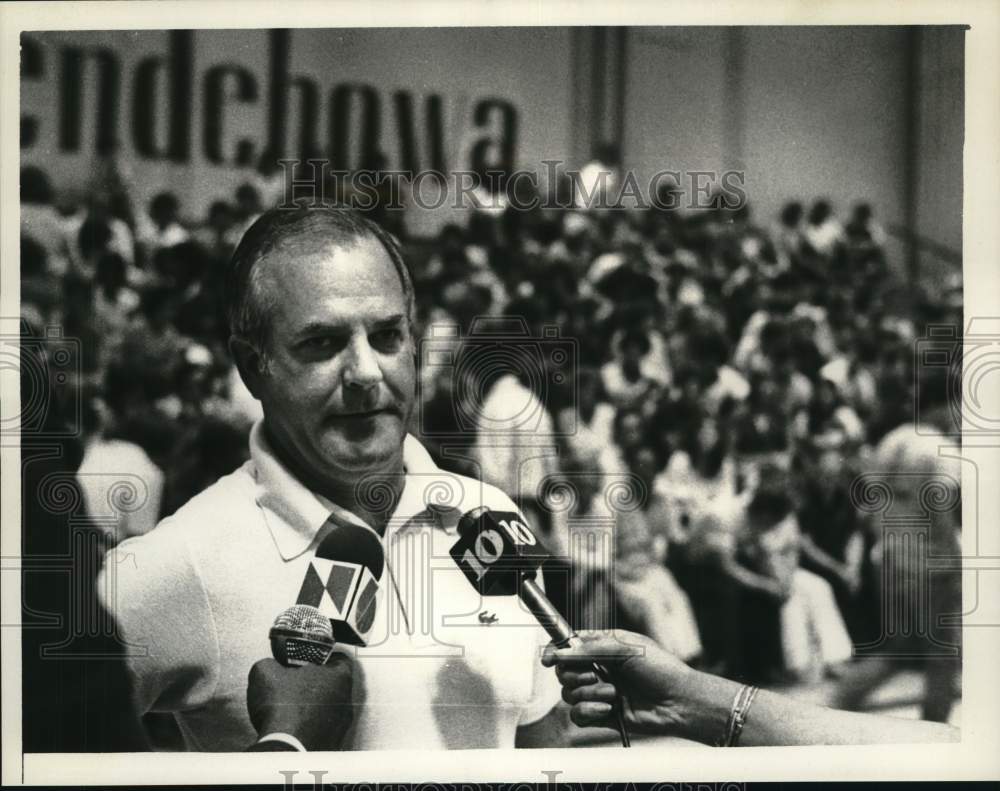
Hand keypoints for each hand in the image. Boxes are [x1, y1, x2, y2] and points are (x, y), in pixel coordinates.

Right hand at [247, 656, 354, 750]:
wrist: (285, 750)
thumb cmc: (283, 709)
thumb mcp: (265, 672)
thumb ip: (271, 663)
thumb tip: (269, 667)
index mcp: (339, 676)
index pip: (339, 659)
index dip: (320, 659)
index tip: (306, 662)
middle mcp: (346, 700)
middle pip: (333, 685)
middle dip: (314, 685)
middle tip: (294, 686)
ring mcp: (341, 725)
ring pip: (328, 709)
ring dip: (311, 709)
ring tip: (289, 711)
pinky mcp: (332, 745)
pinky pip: (321, 731)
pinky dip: (308, 729)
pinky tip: (291, 729)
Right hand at [541, 630, 698, 736]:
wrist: (679, 702)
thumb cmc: (659, 669)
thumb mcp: (625, 648)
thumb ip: (589, 649)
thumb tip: (559, 652)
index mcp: (603, 646)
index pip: (569, 645)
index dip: (555, 650)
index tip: (547, 658)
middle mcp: (598, 668)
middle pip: (563, 670)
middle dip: (574, 674)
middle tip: (594, 675)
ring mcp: (598, 692)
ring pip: (569, 693)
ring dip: (588, 693)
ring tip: (613, 694)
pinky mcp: (601, 714)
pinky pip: (577, 715)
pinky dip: (588, 711)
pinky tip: (607, 710)